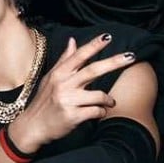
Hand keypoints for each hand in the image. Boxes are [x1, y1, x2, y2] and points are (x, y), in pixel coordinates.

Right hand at [8, 33, 134, 152]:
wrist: (32, 126)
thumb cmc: (44, 101)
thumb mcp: (51, 78)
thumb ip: (64, 60)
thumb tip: (72, 40)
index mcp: (59, 73)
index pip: (79, 55)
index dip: (94, 45)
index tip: (108, 37)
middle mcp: (64, 84)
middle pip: (93, 70)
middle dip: (114, 62)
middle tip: (131, 56)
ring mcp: (68, 100)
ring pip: (99, 95)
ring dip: (108, 99)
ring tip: (109, 102)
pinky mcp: (72, 116)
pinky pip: (96, 111)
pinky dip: (101, 112)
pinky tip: (97, 113)